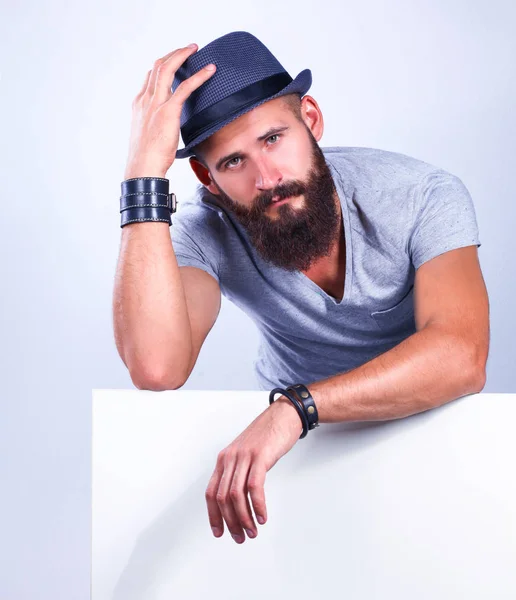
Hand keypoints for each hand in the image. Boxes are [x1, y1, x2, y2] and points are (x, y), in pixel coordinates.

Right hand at [124, 44, 216, 178]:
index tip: (174, 61)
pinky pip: (185, 87)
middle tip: (188, 48)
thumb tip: (169, 129)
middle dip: (173, 53)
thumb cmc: (147, 158)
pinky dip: (199, 76)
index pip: (150, 77)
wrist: (142, 167)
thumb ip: (158, 126)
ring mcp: (155, 104)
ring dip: (182, 55)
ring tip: (195, 49)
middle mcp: (146, 100)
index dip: (162, 65)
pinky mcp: (168, 111)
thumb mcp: (150, 136)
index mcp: (140, 105)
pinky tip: (209, 71)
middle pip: (157, 66)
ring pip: (167, 68)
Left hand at [205, 396, 302, 543]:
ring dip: (244, 518)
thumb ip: (238, 472)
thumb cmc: (267, 436)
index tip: (220, 532)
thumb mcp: (246, 454)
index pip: (211, 492)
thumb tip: (236, 499)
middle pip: (222, 497)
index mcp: (224, 459)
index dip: (214, 515)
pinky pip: (254, 486)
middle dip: (231, 522)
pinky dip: (257, 505)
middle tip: (241, 537)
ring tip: (253, 531)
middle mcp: (230, 458)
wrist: (283, 415)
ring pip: (236, 494)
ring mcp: (244, 456)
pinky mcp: (260, 456)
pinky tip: (262, 516)